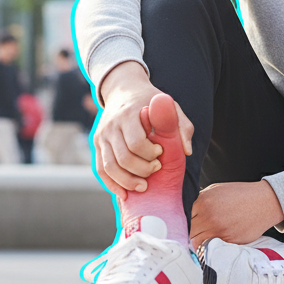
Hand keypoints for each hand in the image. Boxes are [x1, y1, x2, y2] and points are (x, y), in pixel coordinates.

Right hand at [94, 62, 192, 199]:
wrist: (124, 89)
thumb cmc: (151, 101)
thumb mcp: (169, 105)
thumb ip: (181, 126)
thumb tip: (186, 151)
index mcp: (129, 114)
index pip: (136, 142)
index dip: (149, 154)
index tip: (160, 153)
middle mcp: (111, 125)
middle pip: (123, 157)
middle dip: (141, 170)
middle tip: (155, 169)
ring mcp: (101, 135)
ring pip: (109, 167)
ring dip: (127, 181)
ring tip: (143, 187)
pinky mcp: (97, 144)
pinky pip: (100, 169)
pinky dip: (111, 184)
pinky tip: (124, 194)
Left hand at [189, 180, 283, 248]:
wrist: (264, 202)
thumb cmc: (241, 194)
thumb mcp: (216, 189)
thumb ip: (200, 200)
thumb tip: (187, 210)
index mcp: (204, 202)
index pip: (184, 217)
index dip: (185, 220)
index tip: (187, 222)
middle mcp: (209, 217)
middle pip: (189, 231)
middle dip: (191, 231)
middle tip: (195, 230)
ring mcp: (219, 231)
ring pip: (198, 242)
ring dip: (199, 240)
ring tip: (205, 235)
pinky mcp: (229, 242)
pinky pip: (213, 248)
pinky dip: (212, 245)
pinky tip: (216, 238)